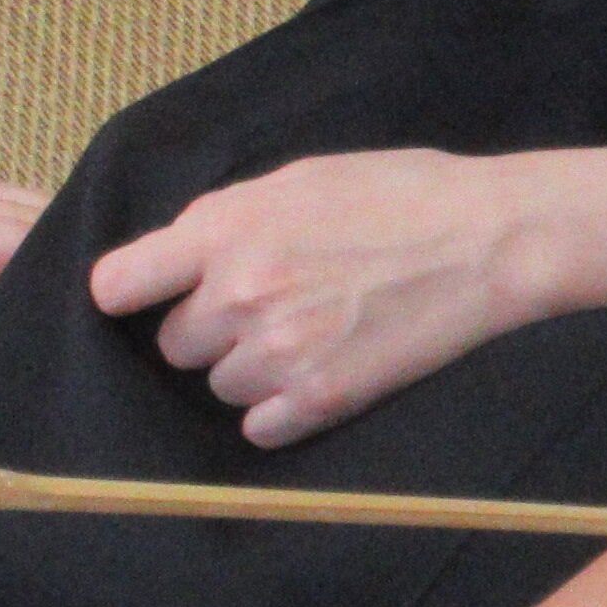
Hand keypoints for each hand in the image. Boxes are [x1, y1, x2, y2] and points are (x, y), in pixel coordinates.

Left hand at [86, 149, 553, 445]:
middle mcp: (239, 294)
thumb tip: (177, 256)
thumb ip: (228, 218)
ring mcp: (279, 352)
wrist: (491, 237)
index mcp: (224, 229)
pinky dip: (283, 409)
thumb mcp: (301, 179)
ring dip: (252, 368)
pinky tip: (323, 372)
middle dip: (210, 329)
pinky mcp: (321, 398)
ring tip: (312, 332)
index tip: (149, 298)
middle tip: (270, 304)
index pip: (116, 285)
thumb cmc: (402, 194)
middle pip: (173, 345)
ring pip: (221, 386)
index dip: (131, 294)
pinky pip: (261, 426)